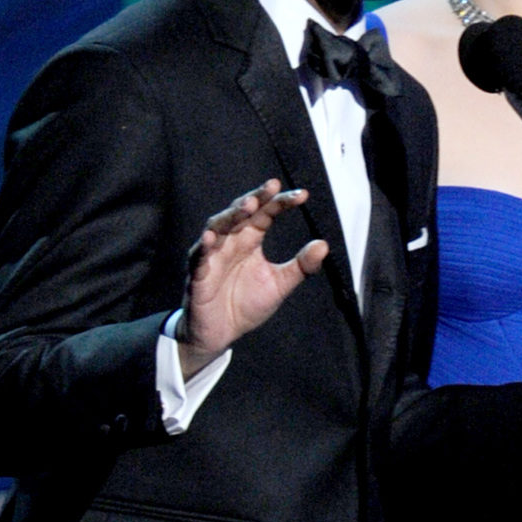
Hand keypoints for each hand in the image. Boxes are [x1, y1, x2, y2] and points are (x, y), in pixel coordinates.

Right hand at [178, 180, 327, 377]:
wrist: (221, 334)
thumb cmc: (246, 304)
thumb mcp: (279, 285)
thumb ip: (300, 266)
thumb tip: (324, 245)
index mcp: (250, 239)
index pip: (266, 214)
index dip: (281, 202)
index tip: (302, 195)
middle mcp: (230, 241)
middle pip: (240, 212)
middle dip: (255, 198)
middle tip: (271, 188)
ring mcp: (212, 255)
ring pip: (217, 226)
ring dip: (231, 215)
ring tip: (248, 205)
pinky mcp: (197, 274)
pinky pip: (198, 257)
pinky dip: (204, 246)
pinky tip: (211, 237)